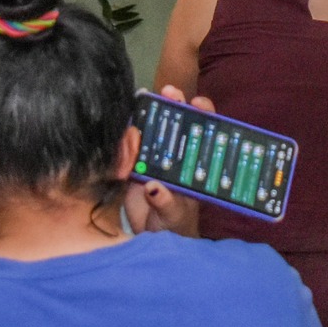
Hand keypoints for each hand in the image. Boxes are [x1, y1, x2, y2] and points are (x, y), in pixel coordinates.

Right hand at [125, 85, 207, 236]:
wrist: (149, 235)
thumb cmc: (172, 223)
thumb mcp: (173, 216)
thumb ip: (166, 203)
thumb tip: (154, 188)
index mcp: (193, 162)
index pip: (203, 132)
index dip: (203, 114)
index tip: (198, 103)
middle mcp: (175, 154)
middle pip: (177, 122)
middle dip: (174, 103)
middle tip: (170, 91)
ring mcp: (153, 156)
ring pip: (152, 129)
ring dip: (148, 114)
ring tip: (143, 100)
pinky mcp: (132, 164)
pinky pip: (128, 146)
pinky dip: (126, 136)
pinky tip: (124, 126)